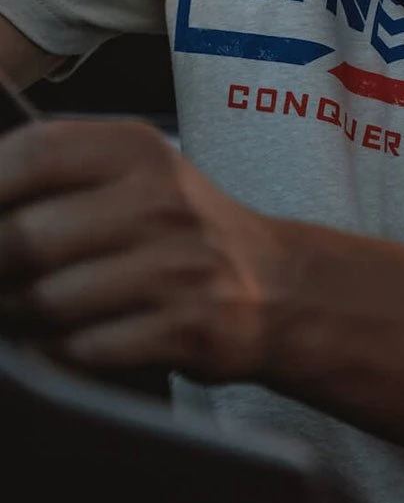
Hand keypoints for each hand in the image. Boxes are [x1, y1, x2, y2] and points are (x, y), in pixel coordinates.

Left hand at [0, 119, 284, 379]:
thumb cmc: (183, 232)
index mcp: (141, 151)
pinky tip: (73, 338)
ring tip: (28, 312)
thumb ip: (58, 178)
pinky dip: (61, 351)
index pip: (35, 152)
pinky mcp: (189, 325)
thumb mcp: (137, 178)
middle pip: (26, 236)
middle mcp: (163, 201)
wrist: (279, 286)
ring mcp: (180, 265)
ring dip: (19, 317)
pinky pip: (83, 347)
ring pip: (46, 300)